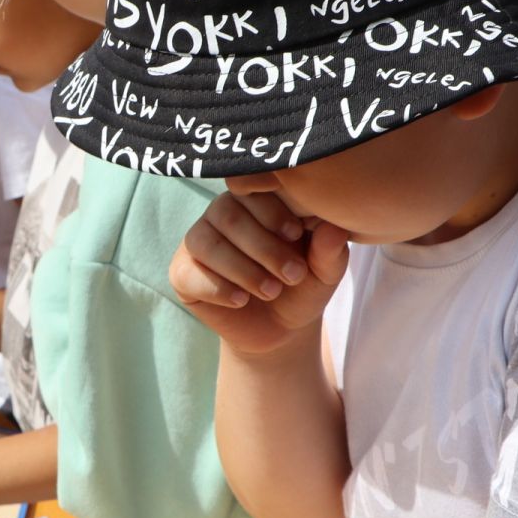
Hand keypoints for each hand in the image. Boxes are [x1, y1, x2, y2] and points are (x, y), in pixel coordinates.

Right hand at [170, 189, 349, 358]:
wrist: (281, 329)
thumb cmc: (302, 286)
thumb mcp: (324, 272)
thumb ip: (329, 251)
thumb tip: (335, 228)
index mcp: (256, 200)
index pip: (252, 188)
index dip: (272, 211)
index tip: (297, 234)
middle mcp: (222, 213)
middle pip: (229, 215)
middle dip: (263, 247)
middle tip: (293, 275)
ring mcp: (198, 241)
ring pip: (206, 242)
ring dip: (241, 269)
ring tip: (271, 292)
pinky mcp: (182, 273)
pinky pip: (189, 272)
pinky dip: (217, 287)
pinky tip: (241, 300)